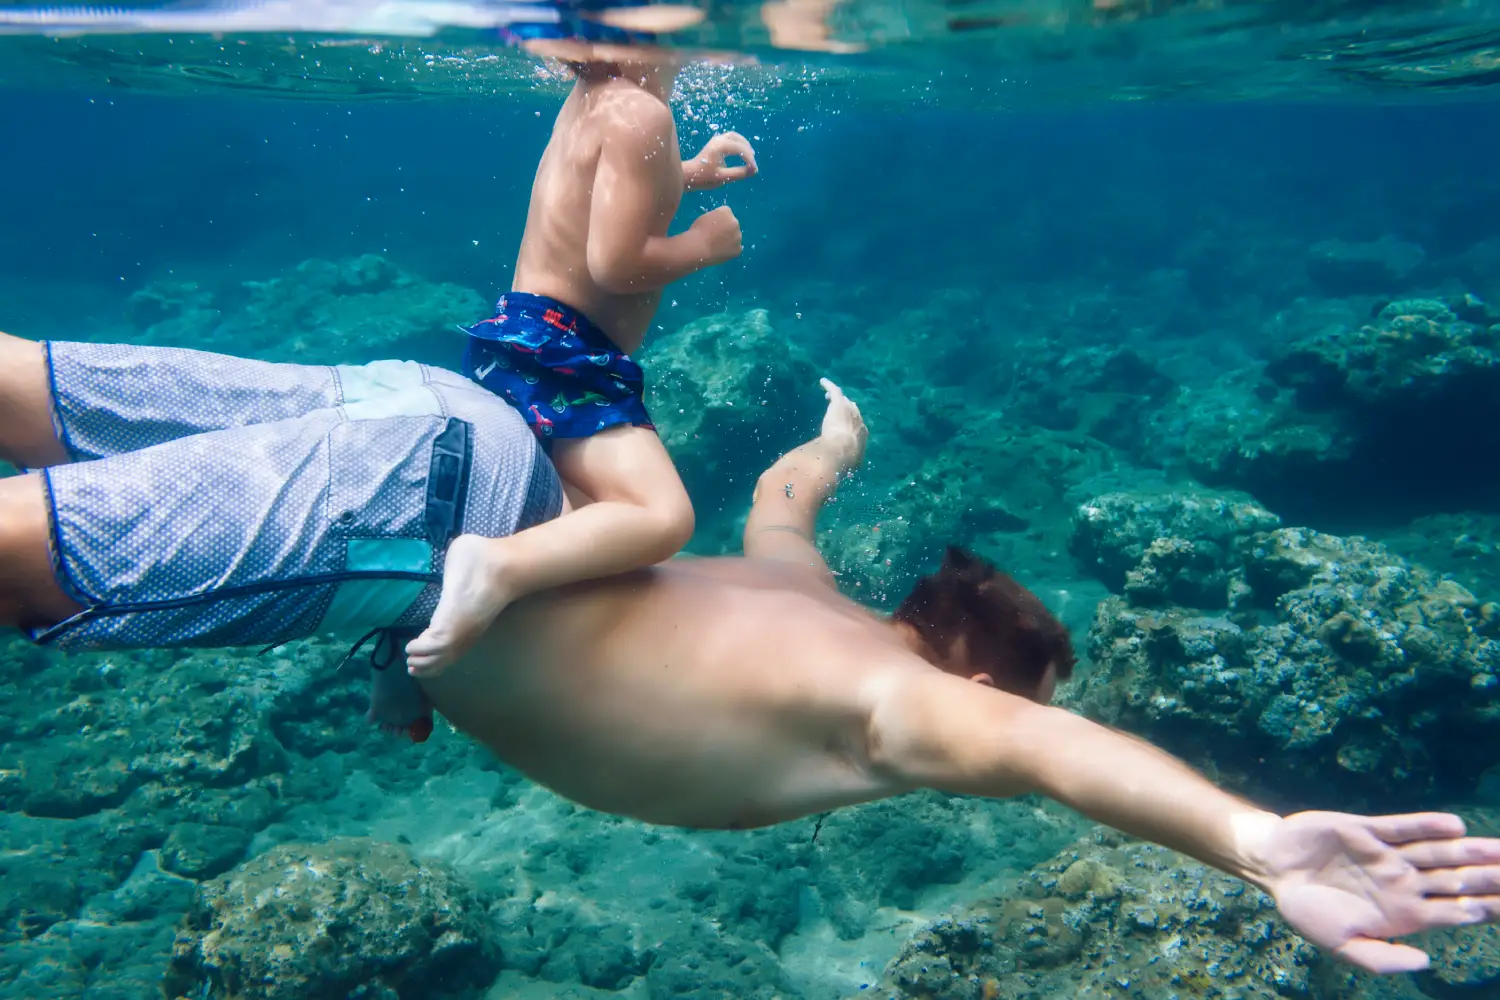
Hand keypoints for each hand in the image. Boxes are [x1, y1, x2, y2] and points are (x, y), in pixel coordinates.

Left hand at [684, 131, 757, 190]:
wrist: (689, 174)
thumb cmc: (704, 177)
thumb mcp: (723, 178)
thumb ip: (739, 173)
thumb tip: (754, 170)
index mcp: (720, 147)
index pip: (741, 149)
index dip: (750, 159)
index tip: (754, 169)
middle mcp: (719, 140)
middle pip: (739, 140)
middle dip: (748, 151)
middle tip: (753, 163)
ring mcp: (716, 140)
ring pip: (735, 137)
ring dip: (744, 144)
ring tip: (750, 155)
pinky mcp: (716, 142)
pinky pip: (730, 138)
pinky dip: (738, 143)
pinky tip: (742, 152)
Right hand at [689, 205, 742, 264]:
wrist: (698, 247)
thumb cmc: (697, 231)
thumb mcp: (705, 217)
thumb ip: (715, 218)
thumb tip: (719, 223)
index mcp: (726, 211)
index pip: (726, 213)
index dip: (719, 220)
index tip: (712, 226)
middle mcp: (735, 222)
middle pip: (733, 225)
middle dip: (727, 229)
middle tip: (716, 237)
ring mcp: (738, 236)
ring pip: (735, 237)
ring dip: (729, 240)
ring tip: (716, 246)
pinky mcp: (738, 249)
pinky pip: (735, 249)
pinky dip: (729, 251)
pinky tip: (720, 252)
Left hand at [816, 377, 866, 473]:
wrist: (841, 449)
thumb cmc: (846, 459)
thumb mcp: (851, 464)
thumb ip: (850, 465)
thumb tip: (848, 473)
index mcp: (862, 433)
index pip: (858, 424)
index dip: (852, 423)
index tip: (845, 424)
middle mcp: (858, 418)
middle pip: (853, 409)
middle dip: (847, 408)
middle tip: (839, 407)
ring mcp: (849, 409)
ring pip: (844, 400)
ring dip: (837, 397)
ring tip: (829, 396)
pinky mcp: (839, 402)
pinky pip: (835, 391)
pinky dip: (829, 385)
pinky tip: (822, 382)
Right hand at [1254, 810, 1499, 971]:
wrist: (1273, 869)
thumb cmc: (1307, 911)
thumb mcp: (1339, 945)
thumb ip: (1380, 958)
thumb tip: (1424, 963)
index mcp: (1403, 914)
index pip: (1455, 913)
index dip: (1485, 911)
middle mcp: (1403, 882)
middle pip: (1456, 880)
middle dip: (1489, 879)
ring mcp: (1388, 855)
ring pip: (1438, 852)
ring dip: (1470, 851)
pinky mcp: (1368, 829)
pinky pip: (1403, 827)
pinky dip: (1428, 825)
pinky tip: (1455, 826)